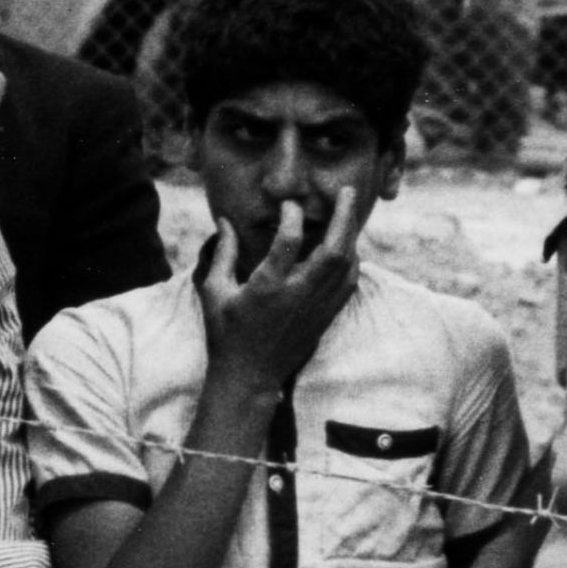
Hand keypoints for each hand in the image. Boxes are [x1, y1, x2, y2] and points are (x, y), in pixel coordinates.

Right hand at [199, 190, 367, 400]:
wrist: (250, 376)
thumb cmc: (226, 333)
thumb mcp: (214, 292)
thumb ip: (223, 255)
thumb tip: (225, 222)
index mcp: (267, 288)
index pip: (288, 241)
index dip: (292, 216)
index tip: (289, 204)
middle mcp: (298, 295)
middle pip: (334, 249)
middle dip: (344, 216)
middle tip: (347, 191)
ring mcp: (317, 306)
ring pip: (347, 263)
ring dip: (350, 235)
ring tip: (348, 214)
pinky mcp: (327, 315)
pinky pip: (349, 281)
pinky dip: (352, 260)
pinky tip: (347, 247)